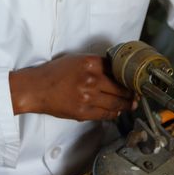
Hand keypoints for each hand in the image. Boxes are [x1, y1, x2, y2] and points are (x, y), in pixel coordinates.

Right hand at [9, 54, 134, 120]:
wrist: (36, 88)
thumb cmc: (54, 73)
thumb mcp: (77, 61)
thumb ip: (97, 65)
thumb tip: (116, 72)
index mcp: (91, 63)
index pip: (118, 70)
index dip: (129, 77)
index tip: (135, 80)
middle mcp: (92, 79)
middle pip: (121, 87)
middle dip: (132, 93)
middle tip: (137, 95)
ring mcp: (88, 96)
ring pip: (116, 102)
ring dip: (127, 105)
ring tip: (132, 104)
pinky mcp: (83, 111)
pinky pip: (106, 114)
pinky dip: (114, 113)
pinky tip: (117, 112)